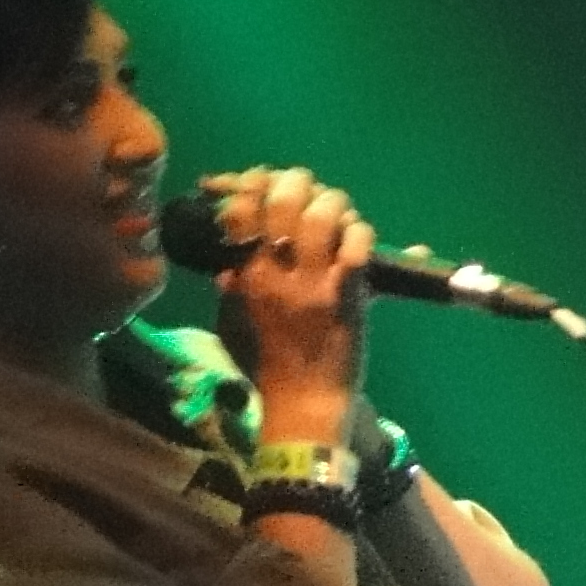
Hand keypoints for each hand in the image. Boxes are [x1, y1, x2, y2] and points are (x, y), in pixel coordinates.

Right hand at [199, 166, 375, 440]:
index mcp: (244, 276)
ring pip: (321, 215)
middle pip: (282, 200)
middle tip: (306, 187)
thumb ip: (230, 293)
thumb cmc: (267, 369)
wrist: (302, 406)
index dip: (250, 182)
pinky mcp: (345, 295)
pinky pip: (354, 246)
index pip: (240, 211)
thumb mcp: (233, 327)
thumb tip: (226, 267)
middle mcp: (274, 273)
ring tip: (336, 210)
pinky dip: (359, 233)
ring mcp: (311, 283)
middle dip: (296, 181)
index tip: (259, 179)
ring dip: (332, 203)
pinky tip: (357, 238)